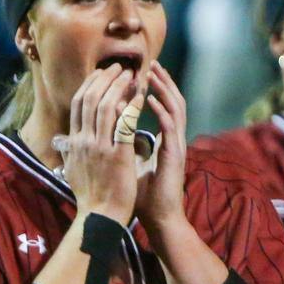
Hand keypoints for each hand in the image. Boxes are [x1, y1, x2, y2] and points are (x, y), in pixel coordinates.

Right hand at [63, 63, 140, 220]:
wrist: (101, 216)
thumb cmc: (91, 195)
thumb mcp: (73, 169)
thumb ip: (70, 152)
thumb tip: (64, 141)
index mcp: (75, 143)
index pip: (79, 105)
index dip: (92, 85)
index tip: (104, 73)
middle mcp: (84, 141)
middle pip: (91, 99)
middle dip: (106, 79)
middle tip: (120, 68)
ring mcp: (99, 147)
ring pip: (106, 107)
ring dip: (120, 87)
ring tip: (133, 76)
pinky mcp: (117, 155)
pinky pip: (124, 124)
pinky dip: (131, 107)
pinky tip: (141, 97)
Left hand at [136, 63, 188, 231]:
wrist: (160, 218)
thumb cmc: (145, 195)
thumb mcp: (130, 166)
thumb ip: (123, 149)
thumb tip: (106, 138)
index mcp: (164, 141)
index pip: (161, 107)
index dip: (153, 90)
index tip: (139, 75)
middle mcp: (173, 139)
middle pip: (172, 101)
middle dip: (162, 82)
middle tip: (150, 64)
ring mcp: (176, 145)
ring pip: (175, 108)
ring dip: (163, 89)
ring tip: (151, 73)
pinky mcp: (175, 155)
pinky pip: (170, 126)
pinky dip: (160, 110)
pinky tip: (148, 99)